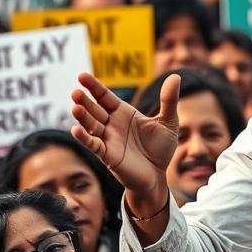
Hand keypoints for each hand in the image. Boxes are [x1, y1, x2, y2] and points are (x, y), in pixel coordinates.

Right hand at [70, 73, 179, 201]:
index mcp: (123, 112)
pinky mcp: (107, 155)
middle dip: (85, 100)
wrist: (158, 175)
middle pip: (95, 109)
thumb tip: (176, 76)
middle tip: (76, 91)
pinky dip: (84, 137)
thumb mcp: (168, 121)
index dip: (94, 86)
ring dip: (83, 117)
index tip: (81, 76)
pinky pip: (93, 145)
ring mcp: (108, 139)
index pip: (105, 96)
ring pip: (92, 125)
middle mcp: (112, 124)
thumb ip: (169, 100)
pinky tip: (76, 130)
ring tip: (76, 107)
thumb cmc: (160, 148)